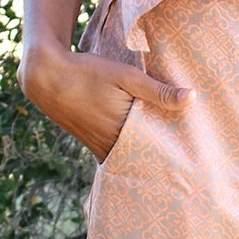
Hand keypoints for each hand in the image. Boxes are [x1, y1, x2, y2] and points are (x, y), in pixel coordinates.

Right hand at [19, 39, 194, 161]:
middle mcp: (108, 146)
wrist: (47, 76)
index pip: (154, 155)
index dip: (173, 157)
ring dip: (144, 157)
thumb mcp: (127, 76)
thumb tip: (192, 98)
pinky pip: (114, 154)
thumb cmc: (89, 74)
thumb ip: (158, 91)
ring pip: (127, 159)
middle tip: (186, 164)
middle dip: (161, 161)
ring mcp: (97, 147)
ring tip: (168, 157)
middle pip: (142, 161)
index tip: (191, 159)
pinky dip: (128, 152)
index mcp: (121, 133)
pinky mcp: (91, 142)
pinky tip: (141, 146)